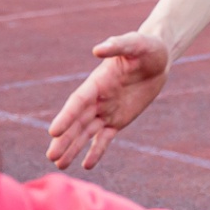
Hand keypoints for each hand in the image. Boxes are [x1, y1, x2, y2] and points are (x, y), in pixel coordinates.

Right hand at [46, 31, 171, 169]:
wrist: (158, 58)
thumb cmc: (145, 47)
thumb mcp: (135, 44)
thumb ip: (117, 46)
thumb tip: (98, 49)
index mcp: (96, 82)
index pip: (78, 102)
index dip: (66, 117)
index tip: (53, 132)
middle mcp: (97, 99)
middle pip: (77, 122)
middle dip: (64, 140)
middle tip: (51, 157)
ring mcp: (106, 111)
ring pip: (86, 133)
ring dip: (73, 148)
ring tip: (60, 164)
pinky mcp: (118, 120)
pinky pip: (105, 138)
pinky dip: (97, 151)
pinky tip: (87, 165)